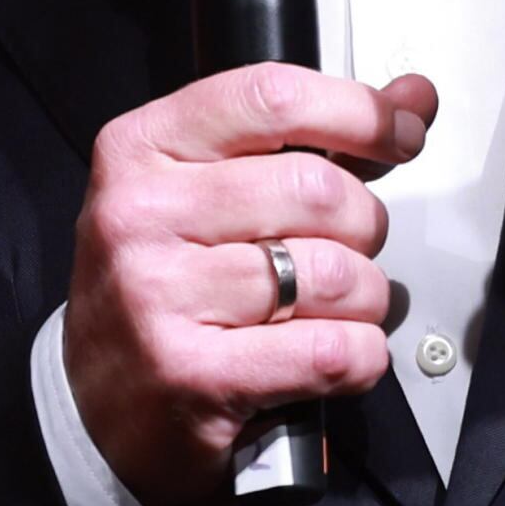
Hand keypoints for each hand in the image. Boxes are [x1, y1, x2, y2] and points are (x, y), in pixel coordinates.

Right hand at [68, 63, 437, 505]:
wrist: (93, 407)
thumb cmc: (160, 290)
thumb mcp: (206, 192)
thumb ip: (310, 141)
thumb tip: (411, 100)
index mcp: (140, 150)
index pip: (273, 98)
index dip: (360, 112)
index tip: (401, 131)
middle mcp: (140, 215)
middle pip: (319, 190)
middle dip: (364, 226)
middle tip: (345, 252)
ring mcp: (160, 296)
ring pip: (337, 275)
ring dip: (364, 299)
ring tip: (329, 312)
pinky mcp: (194, 376)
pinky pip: (334, 351)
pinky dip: (360, 357)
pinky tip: (331, 357)